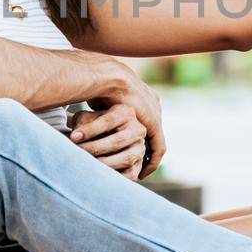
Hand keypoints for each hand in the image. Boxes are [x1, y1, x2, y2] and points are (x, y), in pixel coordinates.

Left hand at [68, 106, 148, 179]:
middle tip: (78, 153)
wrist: (102, 137)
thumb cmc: (90, 126)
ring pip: (126, 158)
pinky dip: (114, 176)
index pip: (108, 121)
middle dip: (95, 148)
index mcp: (124, 113)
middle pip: (117, 141)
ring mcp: (140, 148)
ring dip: (104, 164)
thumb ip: (81, 124)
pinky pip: (130, 174)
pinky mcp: (138, 165)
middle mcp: (137, 129)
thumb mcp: (86, 119)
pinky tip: (98, 175)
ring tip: (87, 165)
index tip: (73, 137)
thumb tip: (75, 138)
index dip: (90, 130)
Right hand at [88, 60, 165, 178]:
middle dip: (144, 149)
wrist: (109, 78)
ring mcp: (156, 114)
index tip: (130, 146)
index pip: (144, 121)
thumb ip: (103, 109)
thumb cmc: (98, 85)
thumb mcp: (101, 99)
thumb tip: (93, 112)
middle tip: (137, 163)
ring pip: (156, 143)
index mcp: (143, 96)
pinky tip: (143, 173)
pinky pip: (158, 149)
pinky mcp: (155, 125)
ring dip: (149, 159)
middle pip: (151, 132)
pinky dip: (152, 162)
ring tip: (140, 172)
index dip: (136, 136)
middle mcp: (153, 105)